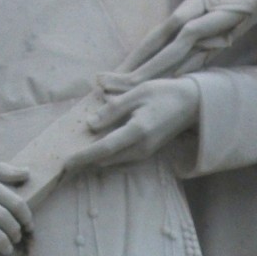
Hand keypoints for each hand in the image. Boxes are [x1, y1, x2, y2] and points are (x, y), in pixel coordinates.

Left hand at [64, 78, 198, 174]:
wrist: (191, 103)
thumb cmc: (164, 93)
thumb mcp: (137, 93)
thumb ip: (113, 110)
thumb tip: (91, 124)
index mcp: (136, 132)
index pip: (104, 148)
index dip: (83, 156)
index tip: (66, 162)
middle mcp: (140, 148)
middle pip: (105, 160)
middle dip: (85, 161)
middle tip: (65, 161)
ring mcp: (144, 153)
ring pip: (112, 161)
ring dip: (95, 159)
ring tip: (75, 156)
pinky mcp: (145, 152)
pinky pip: (120, 158)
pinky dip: (106, 156)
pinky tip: (96, 149)